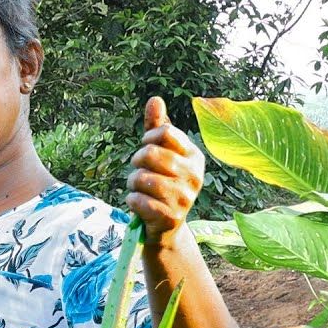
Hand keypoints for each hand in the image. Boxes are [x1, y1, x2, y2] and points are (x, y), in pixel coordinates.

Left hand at [126, 97, 204, 247]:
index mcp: (195, 157)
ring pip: (142, 178)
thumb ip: (157, 127)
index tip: (147, 147)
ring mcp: (185, 198)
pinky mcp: (171, 217)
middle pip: (151, 153)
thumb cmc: (162, 184)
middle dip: (136, 161)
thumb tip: (155, 99)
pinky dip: (132, 200)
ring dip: (132, 182)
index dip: (148, 138)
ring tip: (138, 188)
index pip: (166, 133)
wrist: (166, 228)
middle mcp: (195, 176)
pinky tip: (138, 204)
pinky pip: (138, 200)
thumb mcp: (162, 154)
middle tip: (139, 170)